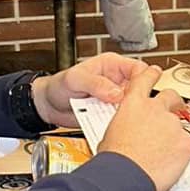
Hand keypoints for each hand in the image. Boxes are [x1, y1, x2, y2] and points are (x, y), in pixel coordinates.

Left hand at [32, 52, 153, 127]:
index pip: (138, 68)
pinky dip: (120, 123)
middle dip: (138, 99)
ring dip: (129, 113)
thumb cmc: (58, 86)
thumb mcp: (75, 79)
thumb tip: (116, 92)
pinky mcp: (110, 113)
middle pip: (141, 89)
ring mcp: (115, 99)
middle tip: (128, 108)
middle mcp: (117, 81)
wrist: (48, 106)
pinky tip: (113, 125)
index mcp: (112, 65)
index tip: (136, 92)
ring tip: (119, 118)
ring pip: (134, 106)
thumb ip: (96, 83)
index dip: (142, 79)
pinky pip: (122, 119)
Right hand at [96, 68, 189, 190]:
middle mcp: (156, 109)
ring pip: (178, 126)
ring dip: (173, 137)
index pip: (145, 79)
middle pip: (171, 97)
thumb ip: (126, 123)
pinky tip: (167, 163)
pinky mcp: (186, 142)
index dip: (151, 73)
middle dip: (174, 102)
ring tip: (161, 154)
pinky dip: (180, 153)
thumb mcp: (111, 133)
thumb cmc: (114, 160)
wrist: (126, 178)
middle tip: (173, 110)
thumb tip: (128, 129)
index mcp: (134, 104)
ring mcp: (173, 125)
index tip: (155, 71)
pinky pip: (186, 145)